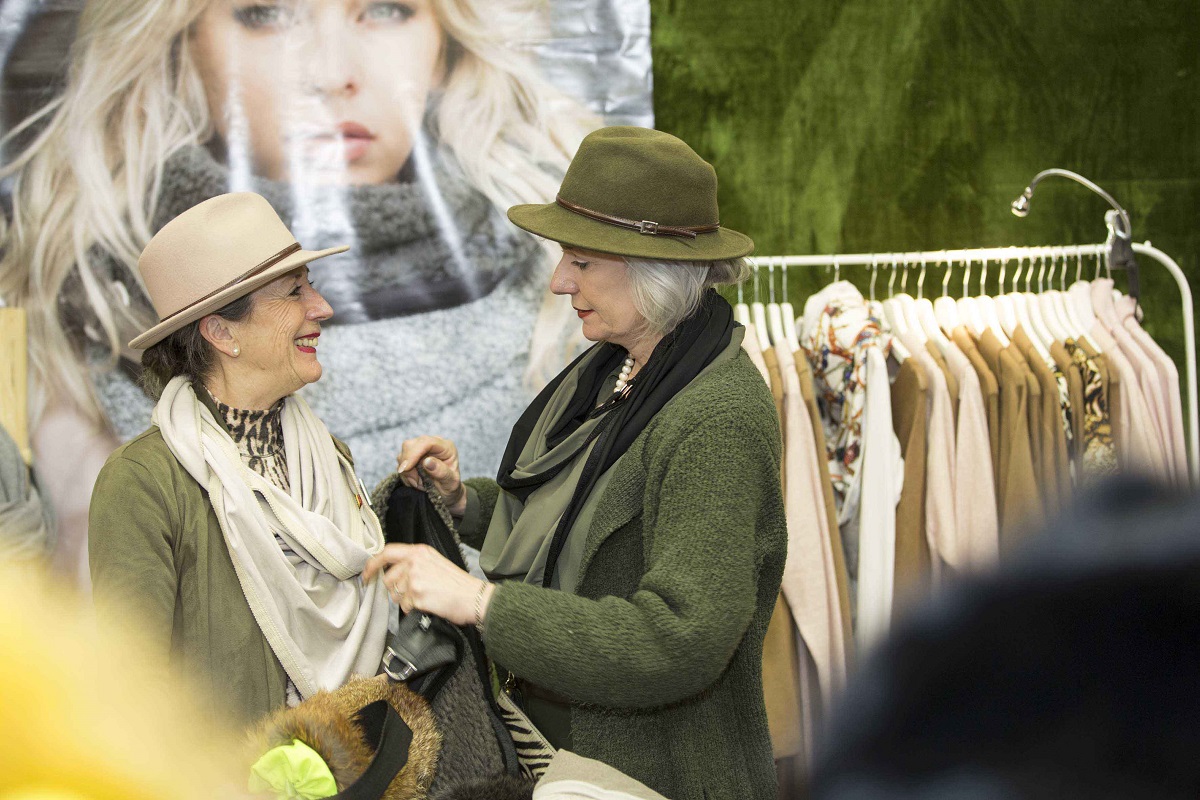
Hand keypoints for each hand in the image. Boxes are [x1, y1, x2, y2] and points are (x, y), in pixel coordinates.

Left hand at [363, 543, 494, 626]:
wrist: (473, 597)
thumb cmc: (458, 584)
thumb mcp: (435, 563)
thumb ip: (414, 563)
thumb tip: (392, 573)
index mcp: (419, 551)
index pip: (386, 552)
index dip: (372, 564)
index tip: (366, 575)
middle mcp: (414, 561)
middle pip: (387, 578)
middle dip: (395, 590)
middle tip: (413, 594)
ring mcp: (414, 577)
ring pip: (394, 594)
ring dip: (405, 600)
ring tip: (424, 598)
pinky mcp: (416, 594)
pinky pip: (404, 606)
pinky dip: (413, 609)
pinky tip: (427, 604)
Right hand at [396, 436, 465, 515]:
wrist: (446, 494)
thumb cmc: (451, 487)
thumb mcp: (451, 483)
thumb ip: (442, 472)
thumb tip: (427, 461)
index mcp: (446, 448)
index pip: (426, 442)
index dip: (414, 453)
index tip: (407, 468)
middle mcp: (432, 445)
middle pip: (410, 445)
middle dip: (408, 465)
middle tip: (417, 482)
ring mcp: (421, 450)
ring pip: (402, 455)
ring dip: (407, 473)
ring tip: (420, 483)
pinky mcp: (412, 457)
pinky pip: (400, 464)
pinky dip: (405, 475)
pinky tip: (416, 482)